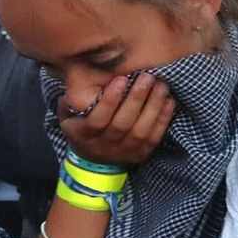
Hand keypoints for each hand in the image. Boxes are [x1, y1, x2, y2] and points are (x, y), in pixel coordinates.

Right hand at [58, 72, 175, 166]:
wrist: (94, 161)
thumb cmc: (82, 129)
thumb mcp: (68, 117)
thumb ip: (70, 101)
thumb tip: (77, 79)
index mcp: (84, 135)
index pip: (97, 120)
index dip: (110, 100)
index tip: (121, 79)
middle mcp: (104, 146)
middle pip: (122, 124)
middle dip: (136, 99)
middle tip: (147, 77)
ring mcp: (124, 152)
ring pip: (140, 131)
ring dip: (153, 107)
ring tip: (160, 85)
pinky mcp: (140, 154)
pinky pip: (154, 138)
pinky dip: (163, 119)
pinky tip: (168, 101)